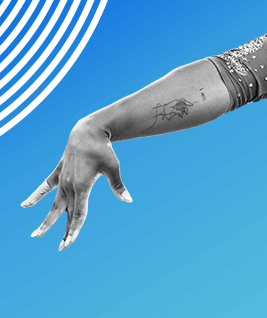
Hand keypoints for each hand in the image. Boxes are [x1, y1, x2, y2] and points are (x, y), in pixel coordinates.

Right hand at [21, 119, 132, 250]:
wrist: (88, 131)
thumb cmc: (103, 149)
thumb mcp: (113, 167)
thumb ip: (117, 186)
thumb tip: (128, 200)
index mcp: (82, 186)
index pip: (79, 213)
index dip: (75, 229)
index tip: (69, 243)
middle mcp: (69, 185)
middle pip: (66, 213)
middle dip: (65, 231)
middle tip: (62, 248)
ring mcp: (62, 179)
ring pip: (53, 204)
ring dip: (46, 220)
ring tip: (36, 235)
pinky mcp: (58, 171)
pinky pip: (45, 186)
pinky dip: (35, 196)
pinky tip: (25, 206)